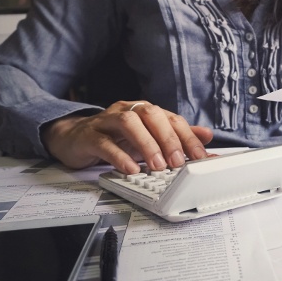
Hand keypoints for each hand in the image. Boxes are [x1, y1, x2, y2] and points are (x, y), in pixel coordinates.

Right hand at [41, 101, 212, 173]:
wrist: (74, 138)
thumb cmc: (114, 137)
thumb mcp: (149, 137)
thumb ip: (177, 137)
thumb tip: (207, 136)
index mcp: (145, 111)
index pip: (172, 119)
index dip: (188, 137)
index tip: (200, 157)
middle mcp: (128, 111)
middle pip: (151, 115)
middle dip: (168, 139)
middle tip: (178, 162)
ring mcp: (107, 121)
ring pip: (128, 123)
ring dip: (146, 145)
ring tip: (157, 166)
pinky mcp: (89, 136)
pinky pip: (104, 142)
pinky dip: (119, 156)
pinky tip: (130, 169)